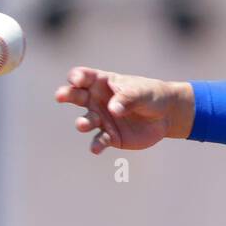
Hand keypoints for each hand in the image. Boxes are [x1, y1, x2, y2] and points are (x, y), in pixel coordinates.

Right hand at [54, 67, 193, 153]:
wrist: (165, 115)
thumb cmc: (150, 96)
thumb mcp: (142, 92)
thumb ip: (128, 98)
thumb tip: (113, 109)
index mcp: (102, 83)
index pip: (84, 77)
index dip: (77, 77)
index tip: (76, 80)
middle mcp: (96, 100)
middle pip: (76, 96)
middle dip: (67, 94)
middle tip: (60, 96)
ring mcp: (101, 118)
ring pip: (86, 121)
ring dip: (83, 122)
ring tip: (83, 124)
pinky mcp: (110, 136)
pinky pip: (100, 140)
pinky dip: (97, 144)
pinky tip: (96, 148)